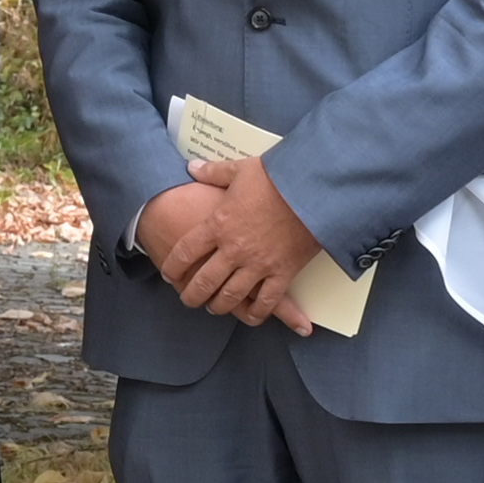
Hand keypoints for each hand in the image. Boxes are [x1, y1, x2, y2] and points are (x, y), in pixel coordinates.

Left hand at [139, 155, 324, 328]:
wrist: (314, 189)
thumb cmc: (277, 177)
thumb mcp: (240, 170)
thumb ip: (213, 172)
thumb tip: (192, 167)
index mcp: (218, 225)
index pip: (185, 252)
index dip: (173, 266)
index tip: (169, 273)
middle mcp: (234, 250)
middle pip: (204, 281)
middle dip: (192, 294)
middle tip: (187, 300)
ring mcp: (258, 264)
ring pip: (230, 296)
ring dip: (218, 306)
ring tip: (213, 308)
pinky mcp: (283, 273)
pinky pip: (266, 301)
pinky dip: (257, 312)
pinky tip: (251, 315)